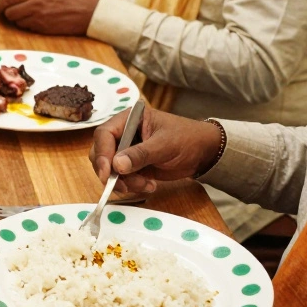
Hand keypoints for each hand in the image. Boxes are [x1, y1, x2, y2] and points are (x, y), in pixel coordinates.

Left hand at [0, 0, 101, 34]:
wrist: (89, 10)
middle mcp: (34, 5)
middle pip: (9, 12)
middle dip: (5, 13)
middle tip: (5, 13)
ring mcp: (39, 18)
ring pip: (17, 21)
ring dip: (16, 19)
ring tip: (23, 14)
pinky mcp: (44, 29)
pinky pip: (28, 28)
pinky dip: (27, 25)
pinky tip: (34, 19)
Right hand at [89, 110, 224, 194]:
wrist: (204, 153)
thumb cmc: (187, 139)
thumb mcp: (164, 145)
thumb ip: (140, 154)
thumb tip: (117, 165)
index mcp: (128, 120)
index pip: (104, 135)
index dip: (102, 154)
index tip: (107, 172)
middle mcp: (123, 134)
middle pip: (101, 154)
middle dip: (111, 172)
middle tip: (124, 185)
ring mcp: (126, 151)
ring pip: (110, 170)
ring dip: (124, 182)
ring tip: (146, 185)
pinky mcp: (132, 167)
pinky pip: (122, 179)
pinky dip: (132, 186)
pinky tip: (150, 185)